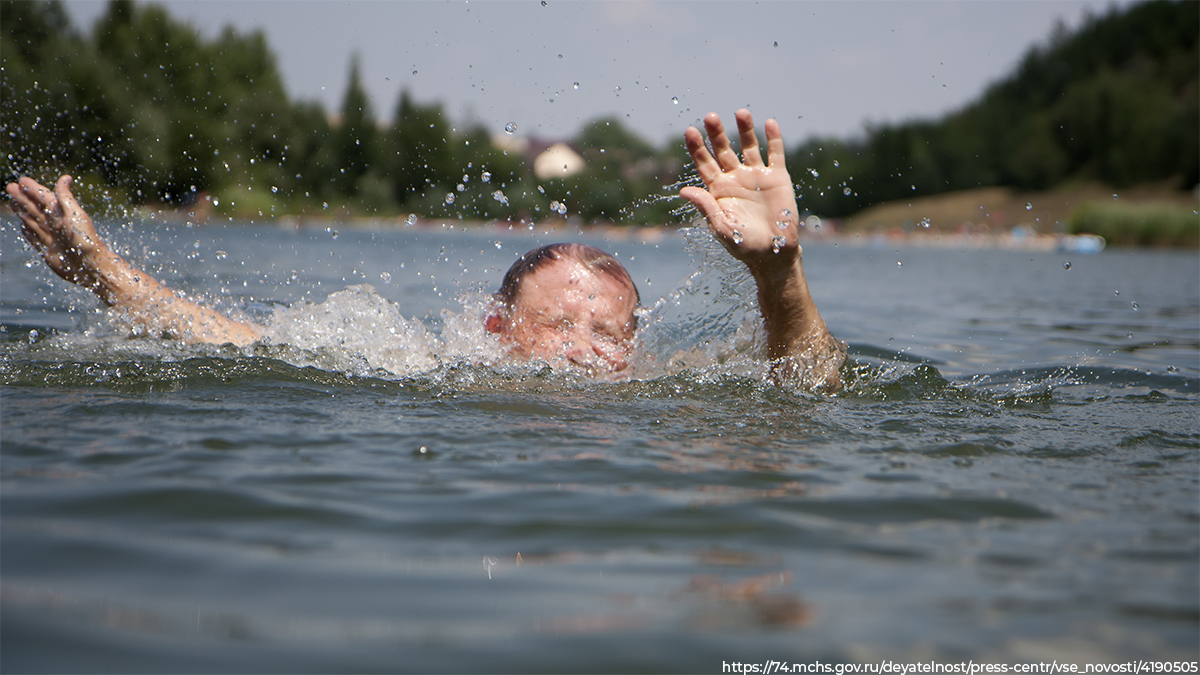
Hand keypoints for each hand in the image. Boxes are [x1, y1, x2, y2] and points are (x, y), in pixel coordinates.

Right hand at [6, 175, 113, 291]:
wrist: (90, 266)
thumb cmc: (85, 240)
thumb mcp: (75, 215)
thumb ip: (66, 198)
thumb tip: (65, 177)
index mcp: (61, 214)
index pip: (44, 197)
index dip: (33, 189)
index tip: (22, 180)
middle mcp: (55, 224)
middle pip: (35, 207)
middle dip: (23, 197)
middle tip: (10, 186)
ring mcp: (51, 237)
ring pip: (32, 220)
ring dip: (22, 210)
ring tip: (12, 202)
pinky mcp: (47, 250)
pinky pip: (34, 237)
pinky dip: (27, 230)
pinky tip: (22, 224)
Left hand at [679, 109, 800, 274]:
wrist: (774, 253)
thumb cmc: (744, 245)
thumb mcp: (722, 228)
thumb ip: (706, 208)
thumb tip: (684, 190)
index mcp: (718, 190)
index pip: (705, 163)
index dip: (697, 148)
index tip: (690, 131)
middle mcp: (735, 178)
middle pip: (723, 150)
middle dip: (717, 134)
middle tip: (710, 117)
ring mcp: (756, 176)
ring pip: (749, 146)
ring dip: (745, 129)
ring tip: (741, 113)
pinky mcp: (777, 178)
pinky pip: (775, 154)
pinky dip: (773, 139)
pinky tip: (769, 123)